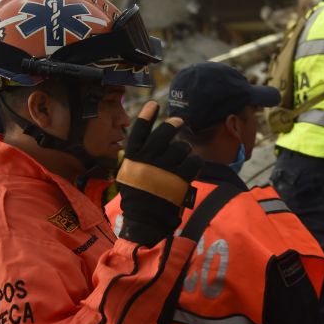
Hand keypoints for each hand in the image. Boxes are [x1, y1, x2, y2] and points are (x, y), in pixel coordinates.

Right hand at [116, 102, 201, 245]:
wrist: (145, 220)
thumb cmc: (137, 197)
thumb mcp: (128, 175)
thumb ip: (137, 158)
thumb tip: (146, 142)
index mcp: (133, 158)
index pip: (139, 131)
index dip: (147, 116)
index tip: (154, 103)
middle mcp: (148, 160)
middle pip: (164, 134)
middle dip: (174, 125)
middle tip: (180, 121)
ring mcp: (164, 168)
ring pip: (182, 147)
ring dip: (185, 150)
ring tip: (183, 157)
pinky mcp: (180, 179)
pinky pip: (194, 161)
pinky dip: (195, 162)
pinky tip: (193, 166)